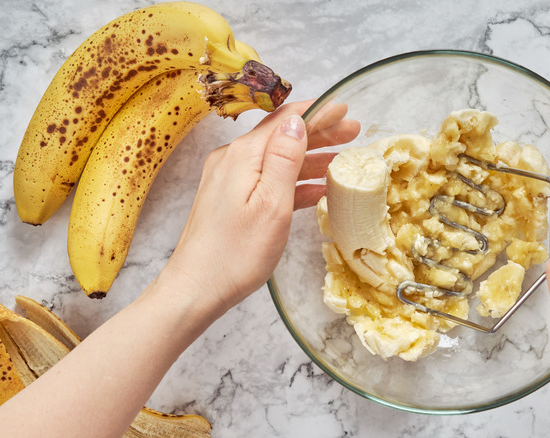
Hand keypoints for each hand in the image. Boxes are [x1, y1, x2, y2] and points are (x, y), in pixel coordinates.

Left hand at [159, 100, 359, 313]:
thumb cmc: (236, 253)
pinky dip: (294, 181)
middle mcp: (233, 160)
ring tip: (342, 158)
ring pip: (277, 159)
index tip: (344, 108)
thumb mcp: (271, 204)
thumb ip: (285, 159)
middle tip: (353, 131)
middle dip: (319, 132)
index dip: (318, 112)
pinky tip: (317, 189)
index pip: (285, 120)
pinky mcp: (229, 200)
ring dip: (310, 157)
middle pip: (281, 136)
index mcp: (243, 156)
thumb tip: (296, 121)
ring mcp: (229, 180)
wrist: (196, 289)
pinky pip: (268, 181)